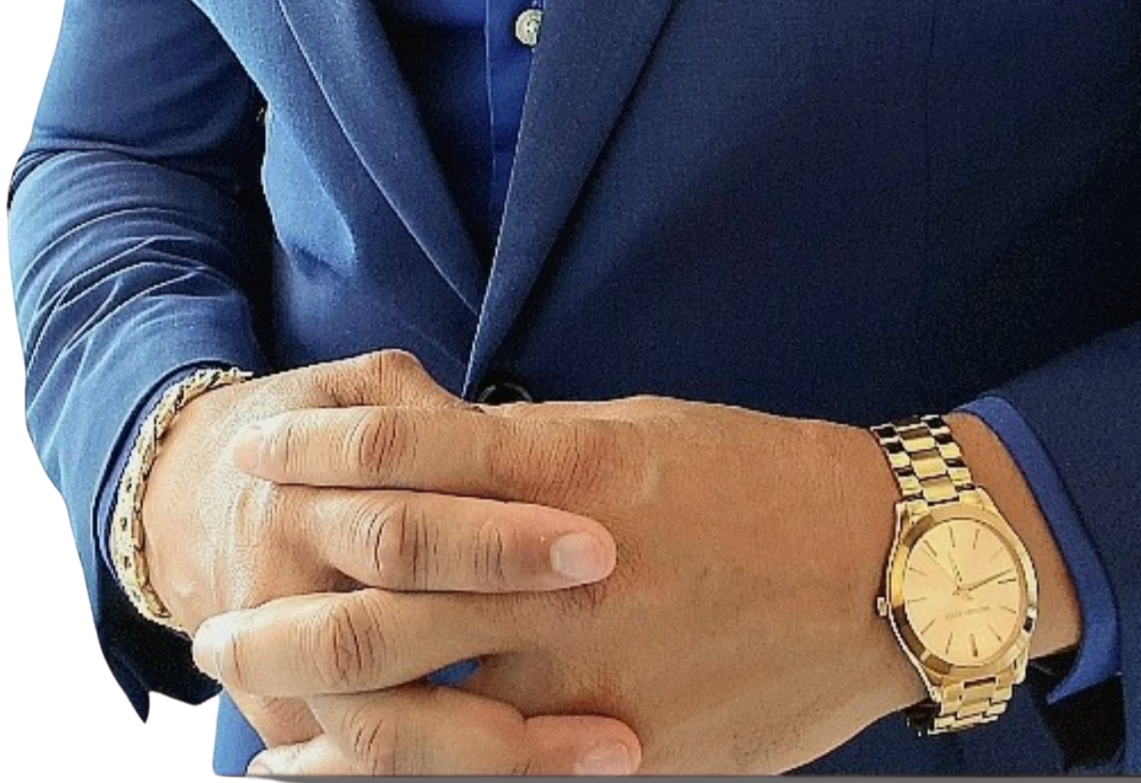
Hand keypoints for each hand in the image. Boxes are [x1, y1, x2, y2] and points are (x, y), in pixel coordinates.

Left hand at [190, 393, 925, 775]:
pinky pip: (492, 782)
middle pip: (380, 600)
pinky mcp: (629, 754)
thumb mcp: (643, 434)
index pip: (406, 453)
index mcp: (573, 469)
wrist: (883, 567)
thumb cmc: (760, 481)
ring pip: (414, 716)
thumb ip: (537, 460)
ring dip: (312, 721)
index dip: (315, 453)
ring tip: (249, 722)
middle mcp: (565, 572)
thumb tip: (437, 469)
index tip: (253, 454)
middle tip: (214, 630)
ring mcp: (593, 674)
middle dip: (279, 620)